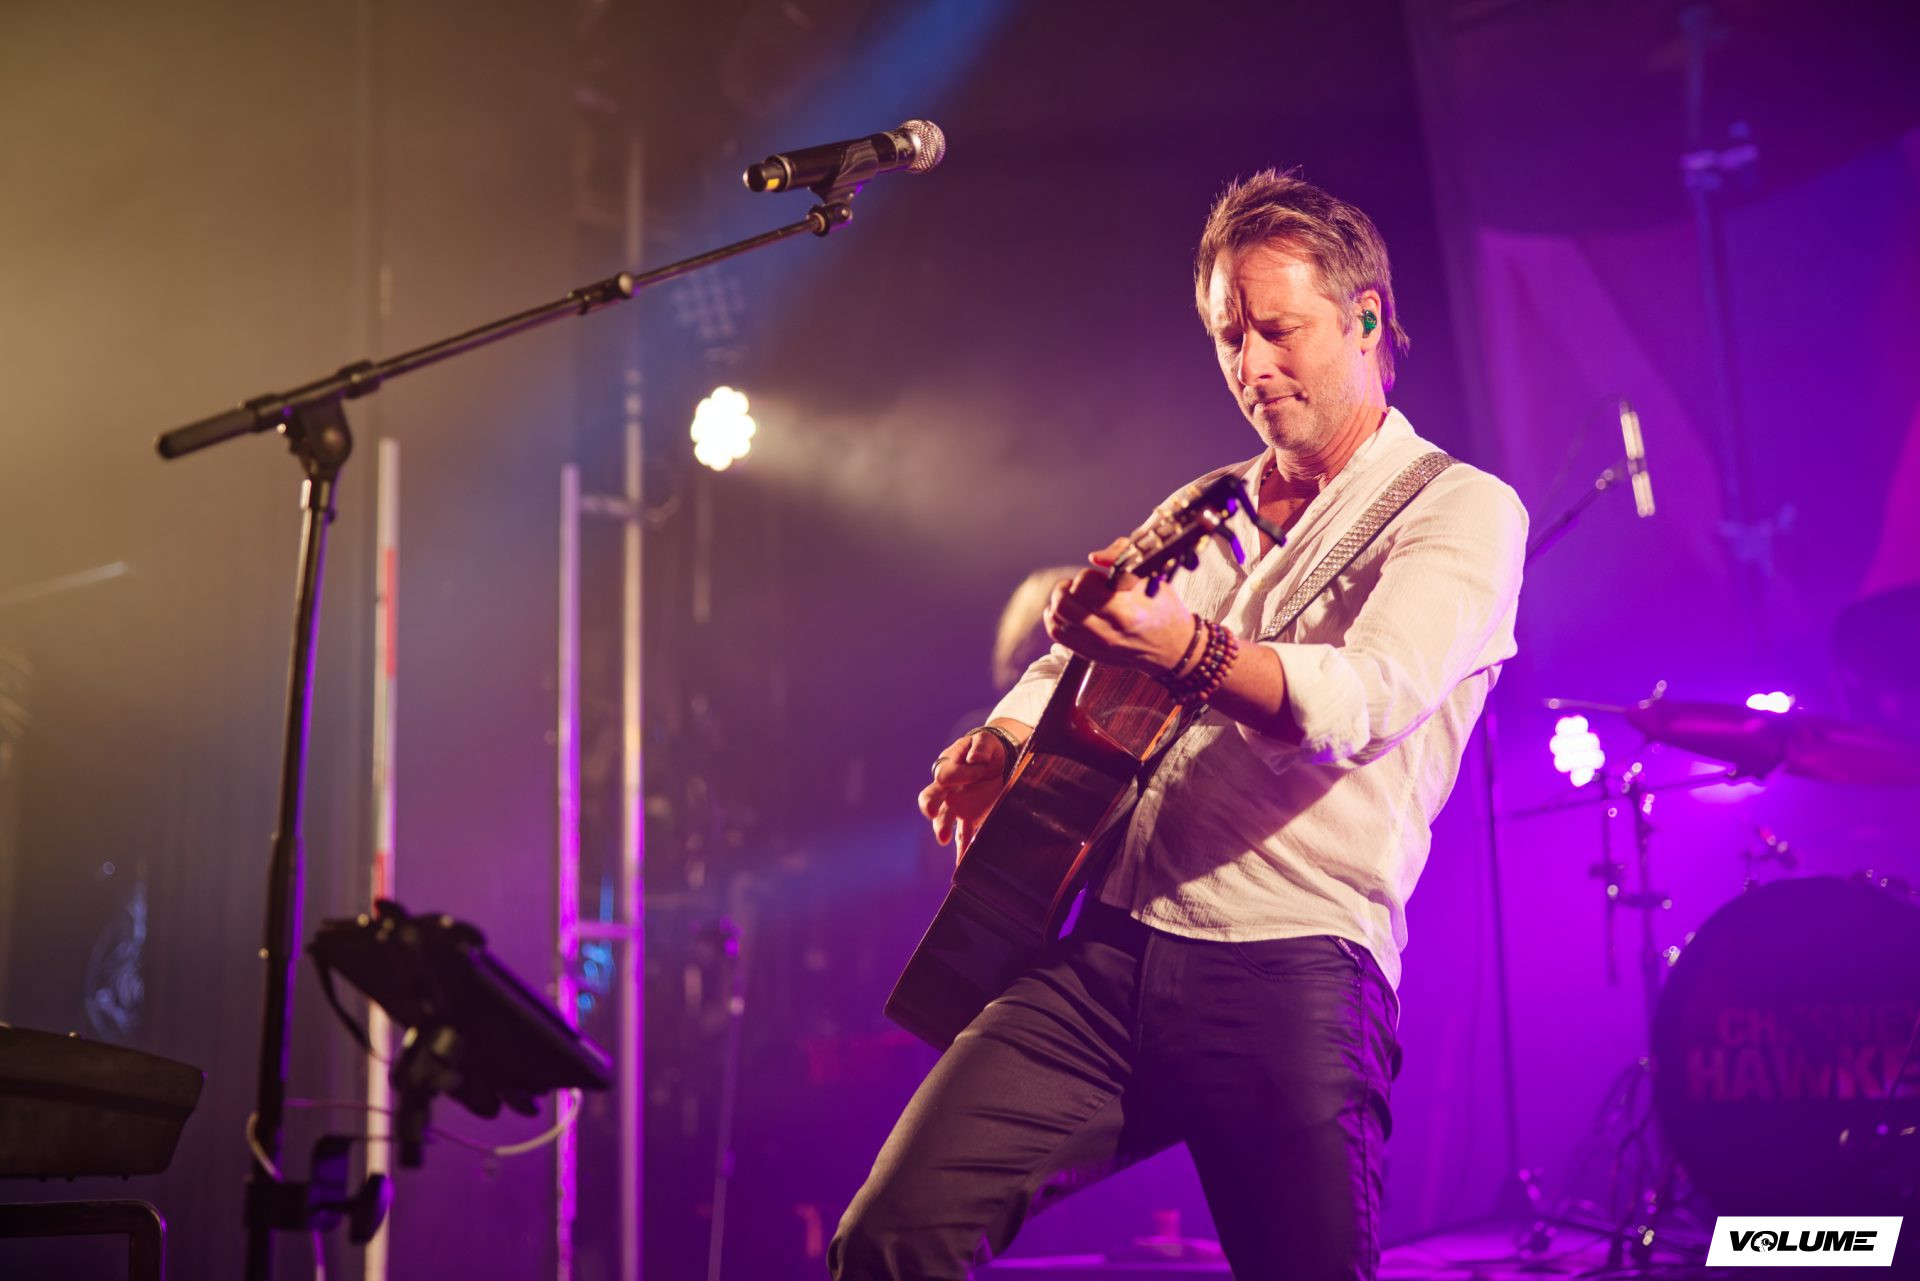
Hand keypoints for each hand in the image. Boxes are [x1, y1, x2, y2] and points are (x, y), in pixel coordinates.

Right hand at [919, 727, 1020, 856]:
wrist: (999, 761)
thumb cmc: (987, 749)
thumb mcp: (986, 742)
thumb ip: (980, 747)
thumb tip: (975, 759)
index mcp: (948, 767)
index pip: (945, 774)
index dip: (961, 773)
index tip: (980, 767)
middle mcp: (947, 790)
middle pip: (931, 798)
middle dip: (930, 805)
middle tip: (932, 813)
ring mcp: (957, 806)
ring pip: (944, 818)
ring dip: (942, 828)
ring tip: (943, 838)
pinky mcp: (970, 818)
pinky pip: (963, 836)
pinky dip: (962, 850)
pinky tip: (962, 864)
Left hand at [1042, 539, 1195, 673]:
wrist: (1172, 648)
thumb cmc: (1163, 610)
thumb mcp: (1152, 578)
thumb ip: (1123, 556)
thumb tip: (1095, 557)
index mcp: (1126, 612)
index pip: (1085, 585)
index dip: (1088, 575)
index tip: (1099, 578)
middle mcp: (1108, 632)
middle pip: (1064, 603)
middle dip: (1067, 587)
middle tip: (1080, 586)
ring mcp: (1096, 646)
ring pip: (1056, 618)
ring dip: (1060, 601)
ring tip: (1075, 598)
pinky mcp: (1089, 654)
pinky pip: (1057, 634)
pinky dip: (1055, 618)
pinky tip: (1067, 611)